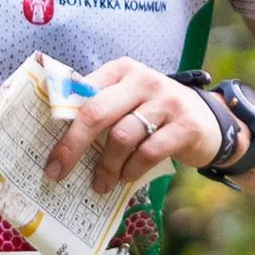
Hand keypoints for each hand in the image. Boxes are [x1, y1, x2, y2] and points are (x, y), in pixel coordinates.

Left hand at [43, 58, 222, 196]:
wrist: (210, 122)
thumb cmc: (155, 114)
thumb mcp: (128, 102)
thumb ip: (99, 109)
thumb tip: (57, 137)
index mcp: (121, 70)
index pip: (82, 92)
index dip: (60, 121)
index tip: (44, 148)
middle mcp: (143, 80)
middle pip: (97, 113)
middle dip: (72, 146)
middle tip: (56, 173)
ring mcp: (166, 101)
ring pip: (122, 136)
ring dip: (106, 166)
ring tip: (100, 183)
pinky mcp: (185, 126)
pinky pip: (148, 152)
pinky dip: (132, 170)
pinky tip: (126, 178)